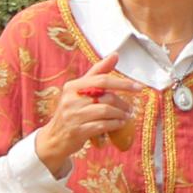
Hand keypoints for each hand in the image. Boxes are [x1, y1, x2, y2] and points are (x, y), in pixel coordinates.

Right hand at [29, 50, 137, 172]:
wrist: (54, 138)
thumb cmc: (71, 112)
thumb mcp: (80, 91)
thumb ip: (97, 73)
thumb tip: (115, 55)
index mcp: (72, 86)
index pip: (101, 80)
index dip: (122, 83)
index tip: (138, 87)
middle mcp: (71, 99)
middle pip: (106, 96)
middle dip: (123, 103)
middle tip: (130, 108)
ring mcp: (73, 116)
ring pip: (106, 111)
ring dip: (120, 114)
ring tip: (125, 116)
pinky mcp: (77, 131)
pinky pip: (103, 125)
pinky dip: (115, 124)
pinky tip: (118, 124)